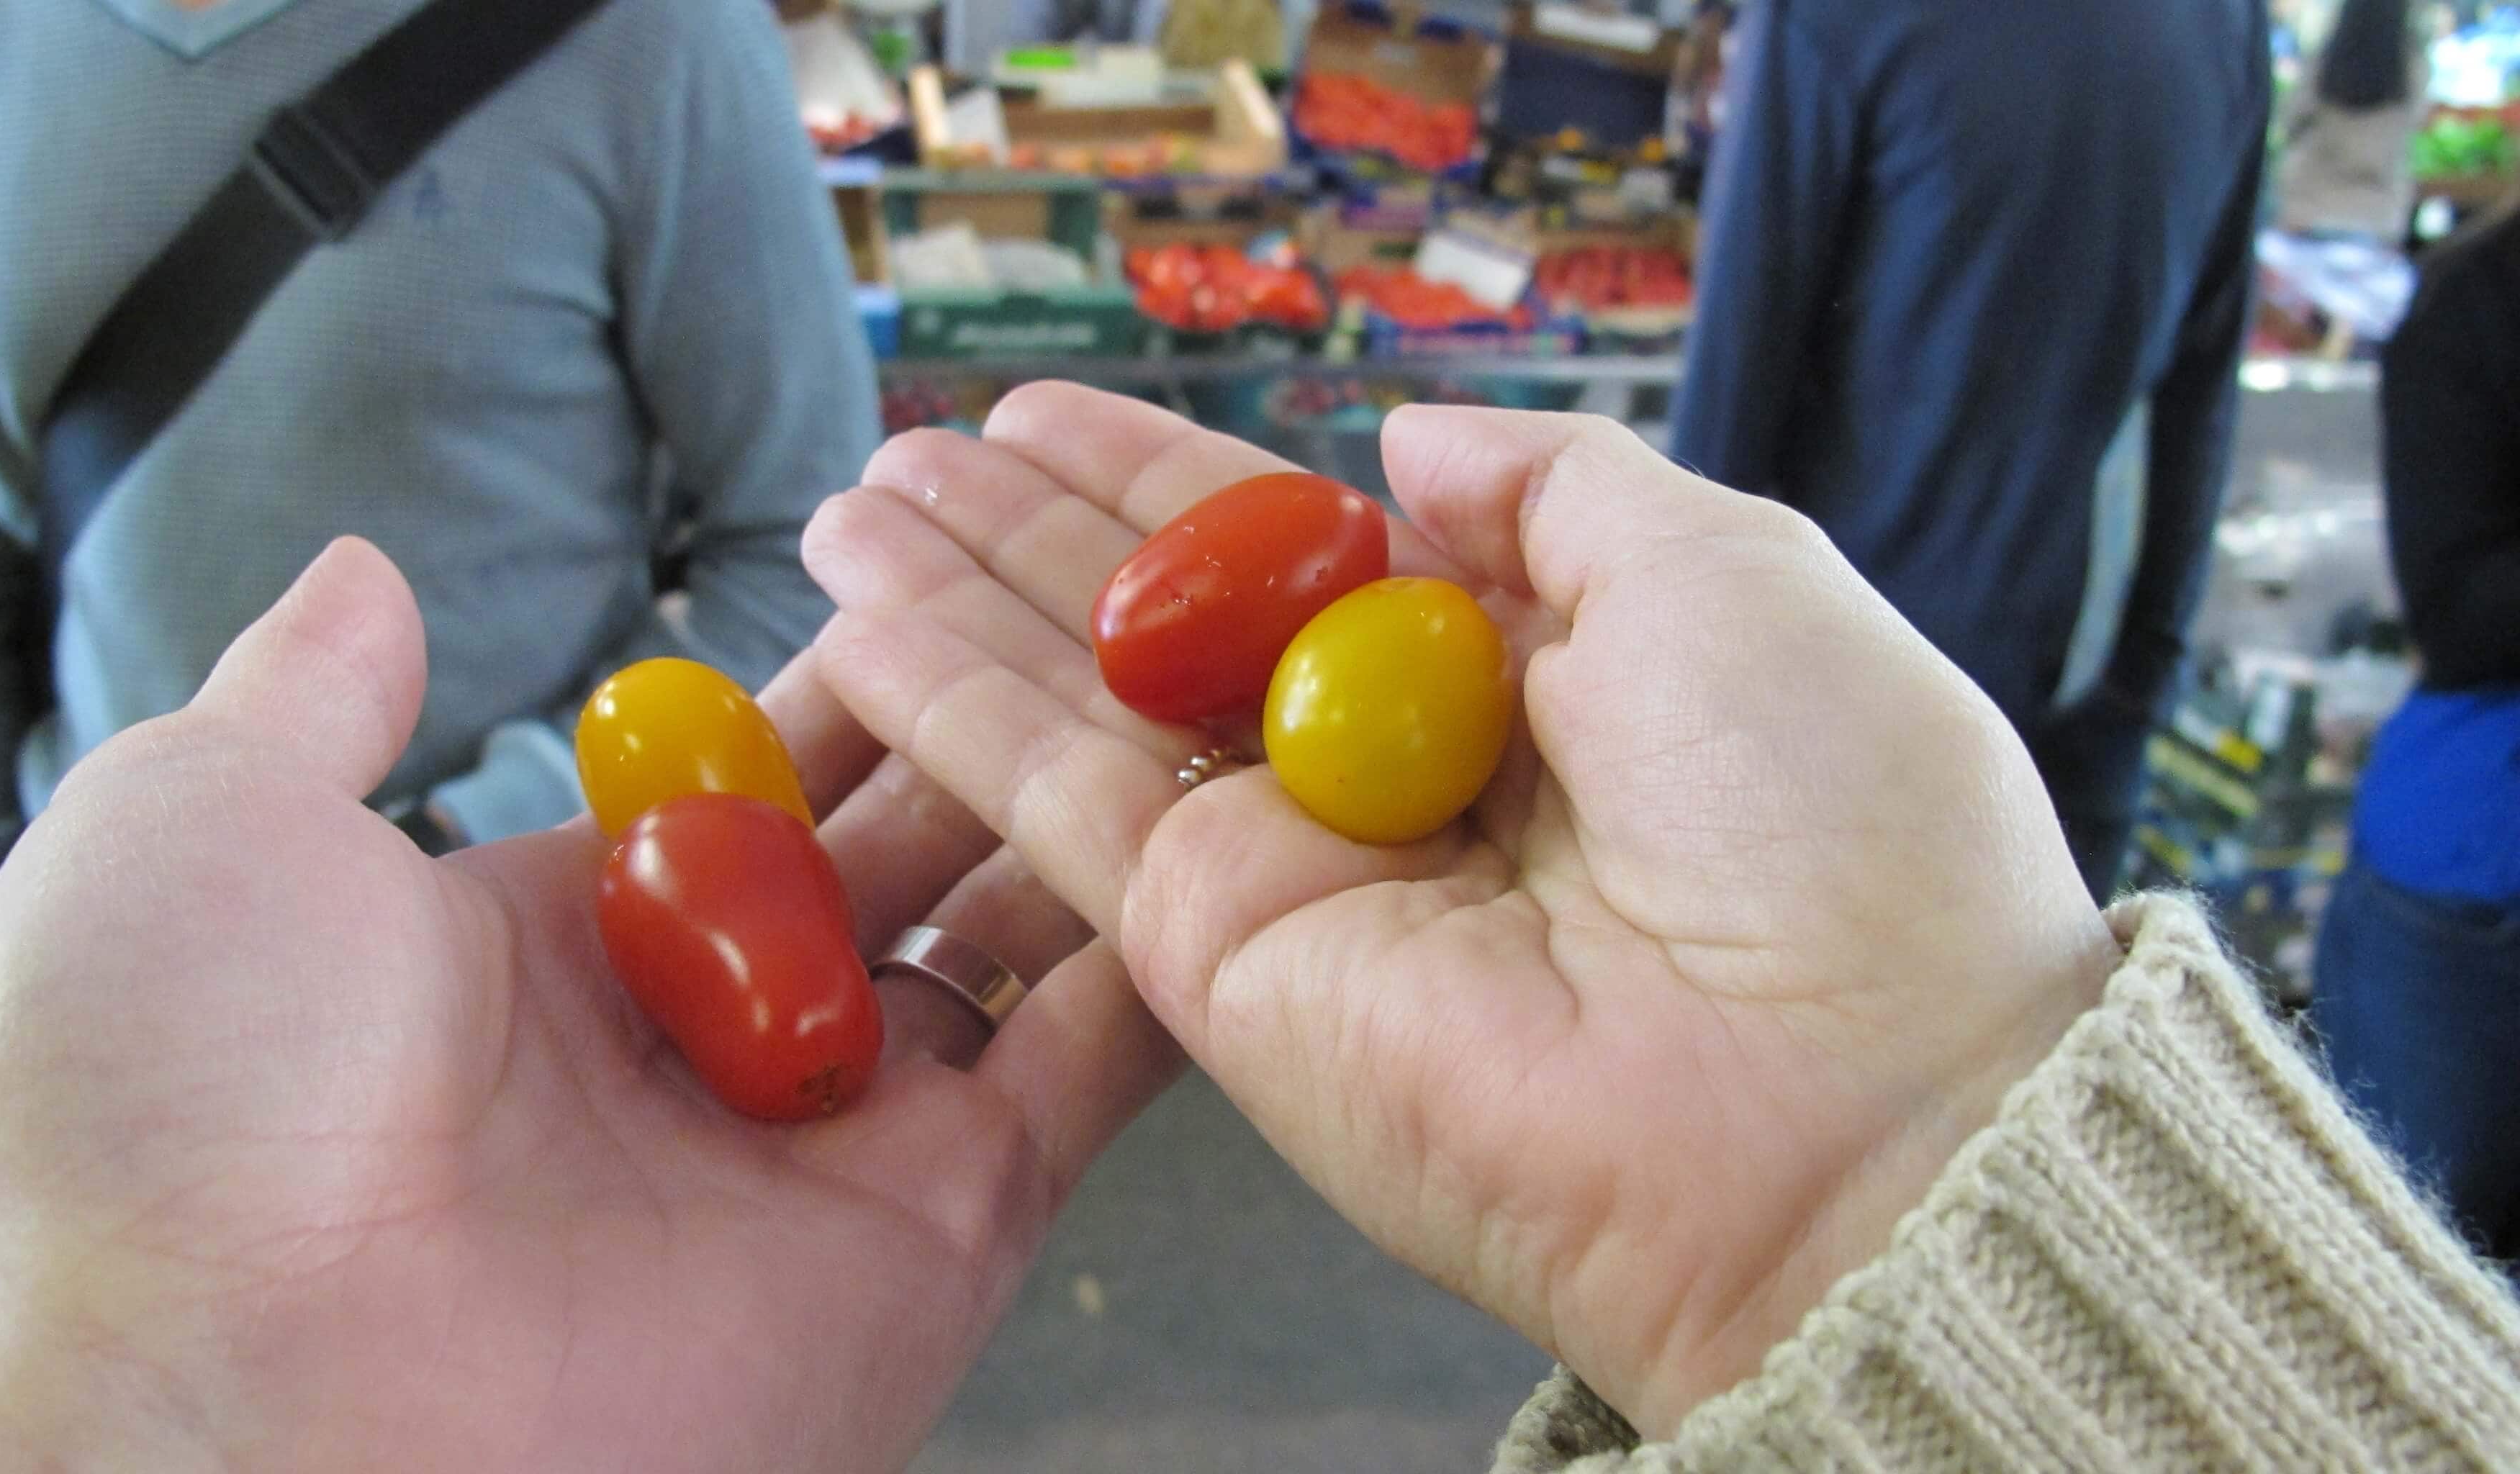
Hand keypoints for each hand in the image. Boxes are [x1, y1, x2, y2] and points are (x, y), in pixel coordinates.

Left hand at [0, 539, 1182, 1469]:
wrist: (242, 1409)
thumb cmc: (178, 1112)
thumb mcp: (205, 832)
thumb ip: (314, 699)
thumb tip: (368, 572)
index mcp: (557, 951)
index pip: (758, 785)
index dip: (854, 674)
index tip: (946, 560)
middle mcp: (710, 1048)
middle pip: (909, 856)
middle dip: (996, 726)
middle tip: (1104, 603)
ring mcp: (833, 1143)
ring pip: (1018, 952)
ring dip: (1097, 812)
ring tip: (1193, 679)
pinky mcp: (939, 1233)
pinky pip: (1088, 1078)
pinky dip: (1167, 960)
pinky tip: (1230, 826)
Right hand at [806, 385, 2120, 1431]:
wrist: (1836, 1109)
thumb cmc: (1828, 823)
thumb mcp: (1724, 570)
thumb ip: (1551, 490)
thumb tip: (1404, 443)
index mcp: (1514, 683)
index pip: (1300, 558)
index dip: (1173, 481)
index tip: (1054, 414)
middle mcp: (1387, 777)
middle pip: (1172, 630)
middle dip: (1038, 536)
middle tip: (918, 448)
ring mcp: (1293, 874)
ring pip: (1086, 706)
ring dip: (959, 603)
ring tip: (848, 505)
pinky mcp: (1215, 958)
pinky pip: (1060, 802)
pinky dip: (952, 701)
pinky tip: (858, 610)